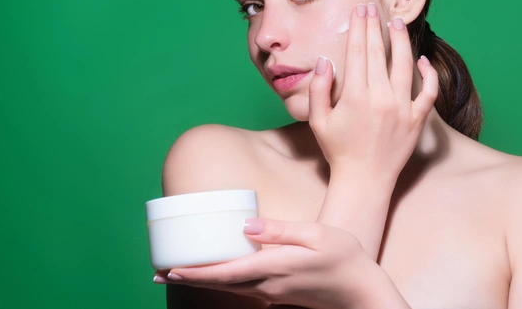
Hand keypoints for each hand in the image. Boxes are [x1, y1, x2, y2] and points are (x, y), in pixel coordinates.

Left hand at [155, 218, 393, 308]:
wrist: (363, 293)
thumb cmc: (344, 259)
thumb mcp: (315, 235)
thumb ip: (279, 230)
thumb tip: (245, 226)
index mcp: (274, 267)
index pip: (225, 272)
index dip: (194, 272)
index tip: (167, 271)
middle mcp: (268, 285)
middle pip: (220, 284)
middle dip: (188, 278)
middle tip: (158, 274)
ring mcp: (274, 294)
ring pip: (230, 288)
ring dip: (203, 281)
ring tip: (180, 274)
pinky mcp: (281, 295)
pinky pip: (244, 289)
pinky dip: (224, 282)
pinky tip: (221, 274)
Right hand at [308, 2, 438, 182]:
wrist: (365, 181)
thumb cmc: (338, 151)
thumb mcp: (318, 120)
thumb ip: (319, 89)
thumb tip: (326, 61)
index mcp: (355, 96)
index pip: (357, 52)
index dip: (358, 28)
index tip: (359, 11)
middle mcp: (381, 99)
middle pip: (378, 53)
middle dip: (374, 27)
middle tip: (373, 7)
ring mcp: (403, 109)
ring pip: (405, 65)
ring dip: (401, 41)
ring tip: (396, 23)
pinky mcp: (417, 120)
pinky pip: (429, 92)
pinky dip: (428, 74)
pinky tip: (423, 60)